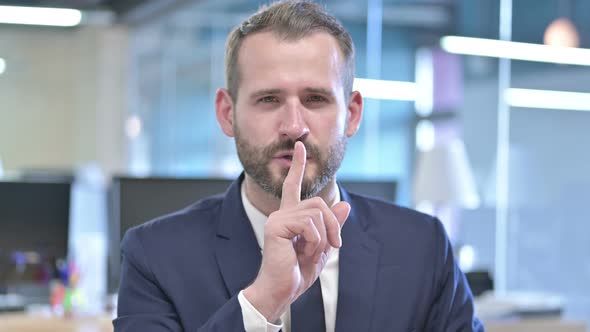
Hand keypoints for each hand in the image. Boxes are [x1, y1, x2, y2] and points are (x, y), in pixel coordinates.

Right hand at [243, 141, 349, 321]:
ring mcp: (278, 218)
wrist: (281, 291)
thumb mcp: (323, 248)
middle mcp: (283, 213)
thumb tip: (345, 205)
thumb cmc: (297, 273)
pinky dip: (316, 241)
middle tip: (335, 245)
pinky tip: (305, 253)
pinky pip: (309, 224)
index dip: (299, 166)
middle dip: (334, 224)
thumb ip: (332, 227)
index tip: (301, 146)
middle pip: (319, 203)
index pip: (293, 185)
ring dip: (324, 236)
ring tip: (313, 253)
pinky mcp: (277, 226)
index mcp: (291, 216)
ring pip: (317, 212)